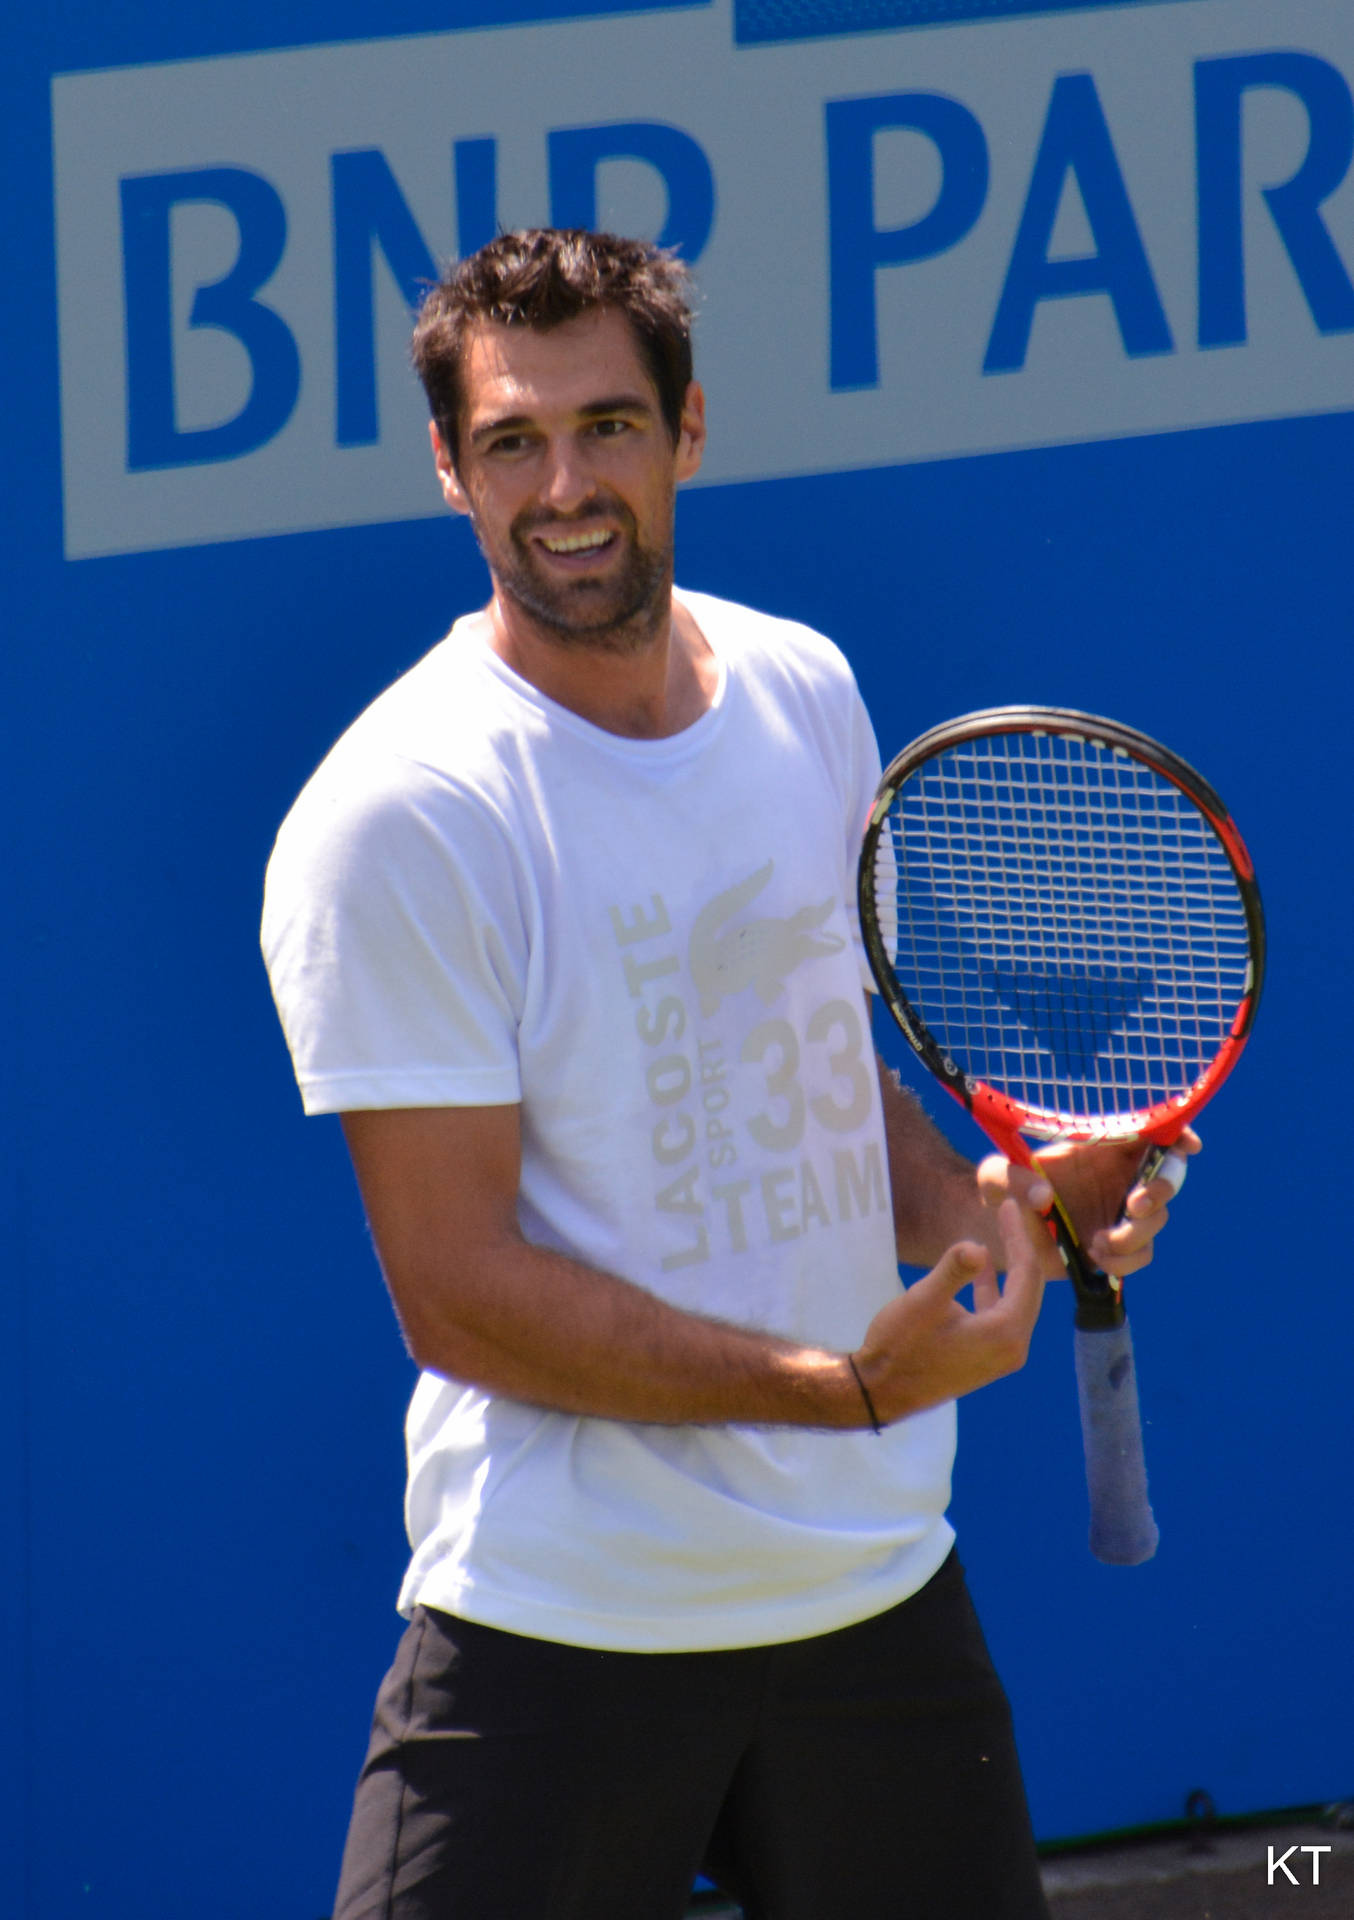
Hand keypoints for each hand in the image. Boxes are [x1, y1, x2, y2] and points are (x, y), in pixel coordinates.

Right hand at [853, 1197, 1049, 1422]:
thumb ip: (953, 1270)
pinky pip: (1003, 1316)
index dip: (1018, 1236)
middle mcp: (1013, 1347)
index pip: (1025, 1273)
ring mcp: (1002, 1357)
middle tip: (1008, 1215)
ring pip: (1017, 1302)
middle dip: (1020, 1249)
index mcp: (1005, 1332)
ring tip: (999, 1236)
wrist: (881, 1391)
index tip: (1008, 1206)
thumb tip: (978, 1247)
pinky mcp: (987, 1360)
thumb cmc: (899, 1346)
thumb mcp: (924, 1301)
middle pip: (1029, 1288)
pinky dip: (996, 1290)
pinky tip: (982, 1273)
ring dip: (1008, 1269)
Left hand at [977, 1128, 1201, 1279]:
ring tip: (1097, 1242)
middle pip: (1167, 1176)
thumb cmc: (1002, 1189)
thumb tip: (1042, 1196)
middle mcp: (1118, 1177)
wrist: (1002, 1231)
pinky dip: (1126, 1260)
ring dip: (1134, 1234)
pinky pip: (1141, 1254)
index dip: (1175, 1135)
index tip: (1189, 1146)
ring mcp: (1121, 1213)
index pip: (1148, 1133)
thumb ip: (1012, 1178)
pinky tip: (1096, 1257)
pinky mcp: (1117, 1245)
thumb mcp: (994, 1177)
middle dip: (1161, 1190)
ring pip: (1156, 1220)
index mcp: (1100, 1148)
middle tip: (1133, 1205)